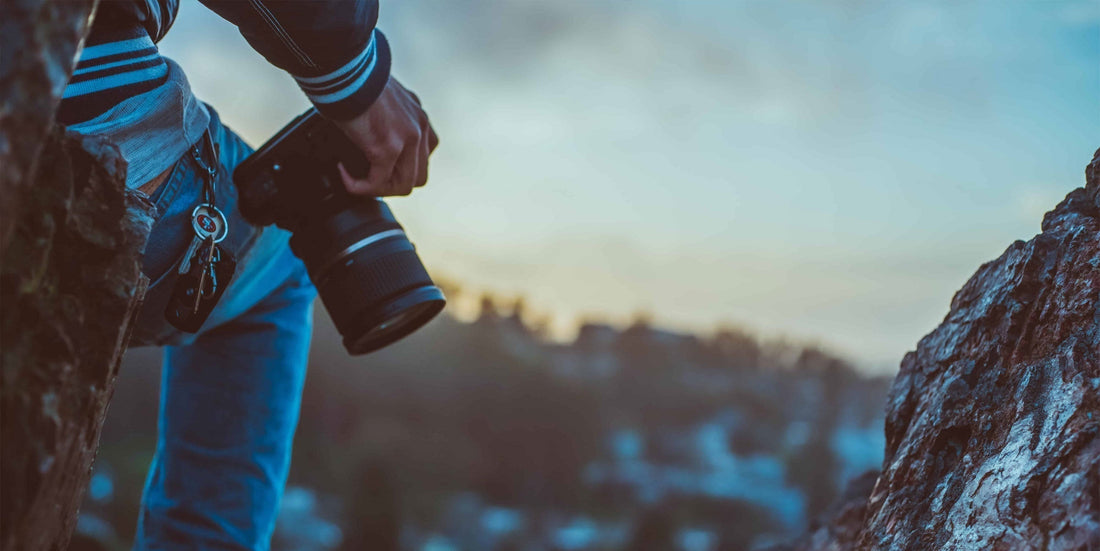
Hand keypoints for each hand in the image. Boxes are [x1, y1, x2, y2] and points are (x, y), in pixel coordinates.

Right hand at [333, 76, 438, 196]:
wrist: (343, 68)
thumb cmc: (352, 77)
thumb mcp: (378, 97)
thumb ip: (384, 115)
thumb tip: (369, 131)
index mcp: (419, 115)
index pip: (425, 155)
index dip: (403, 168)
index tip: (380, 167)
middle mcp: (420, 126)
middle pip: (419, 175)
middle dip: (393, 183)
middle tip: (367, 178)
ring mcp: (408, 138)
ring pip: (403, 185)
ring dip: (378, 188)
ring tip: (356, 180)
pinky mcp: (388, 147)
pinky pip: (377, 182)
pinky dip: (359, 185)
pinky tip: (344, 174)